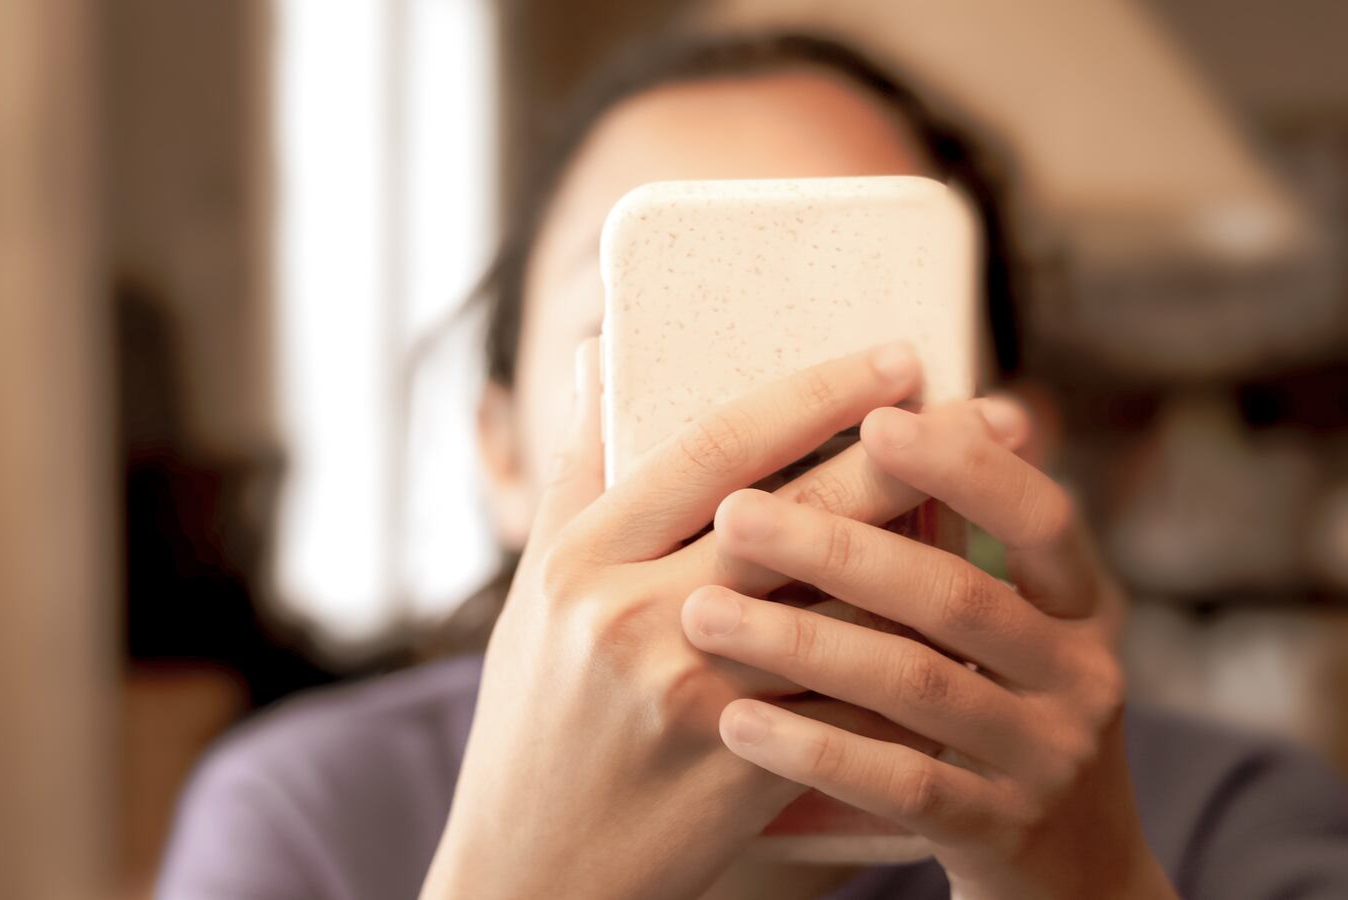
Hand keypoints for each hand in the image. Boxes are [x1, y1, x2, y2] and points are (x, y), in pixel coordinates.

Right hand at [423, 342, 947, 899]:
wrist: (531, 868)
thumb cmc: (535, 717)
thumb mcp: (535, 590)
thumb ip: (578, 472)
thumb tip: (602, 355)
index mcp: (581, 561)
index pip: (712, 450)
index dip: (814, 397)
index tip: (894, 358)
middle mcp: (634, 620)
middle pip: (798, 515)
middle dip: (908, 457)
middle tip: (994, 412)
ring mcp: (693, 700)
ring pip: (843, 613)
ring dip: (936, 557)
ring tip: (1005, 515)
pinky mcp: (742, 773)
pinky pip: (849, 703)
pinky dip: (911, 662)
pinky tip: (972, 628)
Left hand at [680, 401, 1177, 899]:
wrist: (1070, 879)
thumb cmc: (996, 721)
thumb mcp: (1003, 634)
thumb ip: (948, 548)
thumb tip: (862, 418)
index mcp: (1079, 603)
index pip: (1038, 514)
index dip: (964, 466)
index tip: (873, 418)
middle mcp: (1082, 672)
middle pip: (958, 596)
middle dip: (840, 547)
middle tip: (736, 512)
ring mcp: (1049, 757)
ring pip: (920, 686)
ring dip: (804, 644)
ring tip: (702, 614)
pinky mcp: (1004, 831)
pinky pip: (902, 784)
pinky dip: (815, 750)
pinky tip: (736, 724)